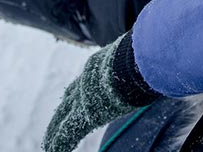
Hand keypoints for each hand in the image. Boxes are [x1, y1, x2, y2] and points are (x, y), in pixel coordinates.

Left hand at [43, 33, 158, 151]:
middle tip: (53, 126)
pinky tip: (51, 149)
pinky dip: (59, 141)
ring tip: (48, 143)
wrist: (134, 64)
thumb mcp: (137, 59)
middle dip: (61, 113)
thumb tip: (153, 60)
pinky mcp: (84, 114)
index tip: (70, 100)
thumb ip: (137, 63)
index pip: (82, 83)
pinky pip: (67, 130)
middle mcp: (85, 82)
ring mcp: (83, 98)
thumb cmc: (142, 59)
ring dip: (55, 130)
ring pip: (63, 117)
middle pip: (68, 99)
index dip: (75, 94)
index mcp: (97, 67)